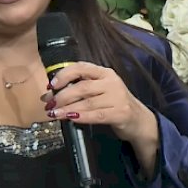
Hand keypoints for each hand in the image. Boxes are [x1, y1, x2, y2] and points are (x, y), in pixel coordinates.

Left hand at [41, 62, 156, 143]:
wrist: (139, 120)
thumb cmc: (113, 103)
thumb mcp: (98, 91)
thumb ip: (77, 90)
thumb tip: (48, 95)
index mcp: (104, 72)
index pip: (81, 67)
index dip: (64, 75)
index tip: (51, 86)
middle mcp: (111, 82)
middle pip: (82, 87)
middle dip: (62, 96)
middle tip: (49, 105)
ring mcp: (117, 97)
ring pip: (87, 102)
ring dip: (67, 109)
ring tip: (54, 114)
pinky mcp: (121, 113)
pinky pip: (97, 115)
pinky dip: (82, 116)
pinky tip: (70, 119)